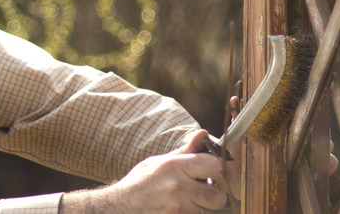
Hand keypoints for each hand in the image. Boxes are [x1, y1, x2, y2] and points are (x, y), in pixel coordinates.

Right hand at [60, 130, 227, 212]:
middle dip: (215, 196)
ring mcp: (178, 207)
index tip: (214, 176)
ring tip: (187, 202)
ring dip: (202, 208)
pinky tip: (179, 209)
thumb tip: (203, 134)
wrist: (119, 207)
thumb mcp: (158, 162)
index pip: (215, 166)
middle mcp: (178, 186)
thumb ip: (184, 151)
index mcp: (174, 166)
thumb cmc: (139, 183)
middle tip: (205, 193)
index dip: (219, 172)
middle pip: (219, 196)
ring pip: (209, 211)